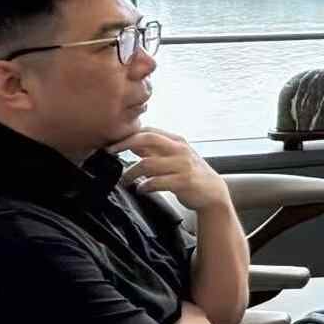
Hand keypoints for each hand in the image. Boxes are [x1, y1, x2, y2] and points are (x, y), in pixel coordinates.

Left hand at [109, 128, 231, 212]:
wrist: (213, 192)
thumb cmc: (190, 173)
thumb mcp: (174, 157)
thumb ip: (154, 150)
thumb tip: (130, 143)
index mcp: (176, 140)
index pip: (148, 130)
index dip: (127, 135)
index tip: (111, 144)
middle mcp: (180, 149)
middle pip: (148, 138)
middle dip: (124, 144)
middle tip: (110, 152)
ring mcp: (183, 165)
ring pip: (148, 163)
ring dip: (131, 173)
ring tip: (124, 181)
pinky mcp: (184, 181)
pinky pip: (157, 182)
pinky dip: (145, 186)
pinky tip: (141, 189)